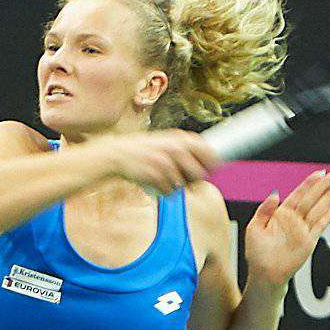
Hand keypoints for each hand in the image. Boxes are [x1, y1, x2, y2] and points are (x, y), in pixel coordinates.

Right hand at [94, 130, 217, 193]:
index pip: (207, 151)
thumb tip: (209, 164)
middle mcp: (175, 149)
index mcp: (179, 138)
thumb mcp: (166, 142)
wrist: (117, 154)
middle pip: (198, 173)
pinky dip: (163, 189)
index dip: (212, 162)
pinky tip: (154, 180)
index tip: (212, 168)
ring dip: (175, 185)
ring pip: (183, 184)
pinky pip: (169, 190)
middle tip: (182, 176)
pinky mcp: (156, 176)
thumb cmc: (143, 149)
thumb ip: (185, 150)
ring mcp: (166, 163)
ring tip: (163, 176)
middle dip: (193, 179)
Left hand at [235, 169, 329, 286]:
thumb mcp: (254, 228)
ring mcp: (302, 230)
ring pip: (318, 209)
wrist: (264, 274)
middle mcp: (294, 220)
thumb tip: (275, 193)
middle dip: (323, 186)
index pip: (298, 195)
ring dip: (328, 198)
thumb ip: (264, 210)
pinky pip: (319, 226)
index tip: (319, 173)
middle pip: (311, 199)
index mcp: (281, 214)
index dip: (308, 184)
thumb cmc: (257, 253)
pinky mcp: (308, 241)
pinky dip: (327, 217)